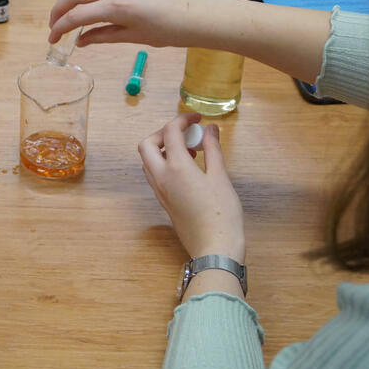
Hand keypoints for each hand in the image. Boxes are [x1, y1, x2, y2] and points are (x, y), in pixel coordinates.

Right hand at [48, 0, 213, 47]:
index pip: (76, 16)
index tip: (53, 38)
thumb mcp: (132, 37)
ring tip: (64, 3)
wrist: (196, 15)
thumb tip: (80, 41)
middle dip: (58, 9)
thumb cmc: (168, 31)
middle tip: (55, 23)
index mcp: (116, 7)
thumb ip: (101, 36)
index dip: (59, 28)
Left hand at [138, 114, 244, 262]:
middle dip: (163, 133)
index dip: (183, 120)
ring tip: (190, 151)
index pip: (170, 132)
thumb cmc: (222, 214)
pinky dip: (165, 163)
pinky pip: (155, 175)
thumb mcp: (220, 177)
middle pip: (147, 144)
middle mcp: (161, 177)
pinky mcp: (164, 202)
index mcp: (176, 167)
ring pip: (148, 161)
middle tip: (185, 133)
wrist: (214, 248)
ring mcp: (160, 191)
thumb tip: (210, 129)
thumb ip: (212, 150)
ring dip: (163, 149)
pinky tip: (188, 169)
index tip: (197, 119)